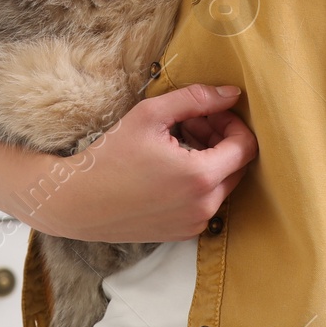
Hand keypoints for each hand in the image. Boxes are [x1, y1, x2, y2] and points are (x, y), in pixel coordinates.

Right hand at [0, 84, 256, 242]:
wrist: (79, 202)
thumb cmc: (111, 155)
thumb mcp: (150, 115)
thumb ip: (195, 99)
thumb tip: (232, 93)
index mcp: (201, 176)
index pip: (246, 146)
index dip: (232, 123)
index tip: (209, 113)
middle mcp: (206, 205)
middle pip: (237, 165)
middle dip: (220, 138)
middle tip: (189, 123)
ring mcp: (196, 223)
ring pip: (222, 184)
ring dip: (209, 159)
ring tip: (176, 142)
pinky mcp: (184, 232)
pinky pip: (205, 202)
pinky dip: (197, 181)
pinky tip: (168, 167)